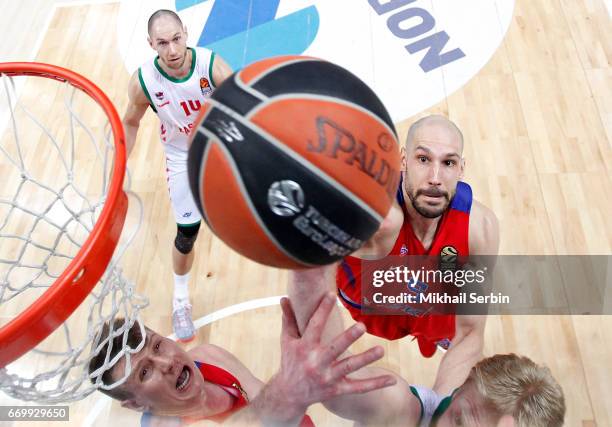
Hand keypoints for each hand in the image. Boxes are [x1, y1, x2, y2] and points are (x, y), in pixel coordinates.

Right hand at [260, 293, 396, 422]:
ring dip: (365, 359)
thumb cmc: (290, 362)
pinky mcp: (337, 389)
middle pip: (335, 349)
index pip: (314, 325)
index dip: (322, 310)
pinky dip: (376, 384)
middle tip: (362, 326)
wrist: (289, 395)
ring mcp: (328, 377)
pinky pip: (359, 387)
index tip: (331, 294)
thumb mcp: (287, 340)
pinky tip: (392, 379)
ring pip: (349, 367)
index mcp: (304, 348)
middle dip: (348, 338)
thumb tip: (284, 297)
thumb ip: (289, 318)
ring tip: (381, 350)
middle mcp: (316, 363)